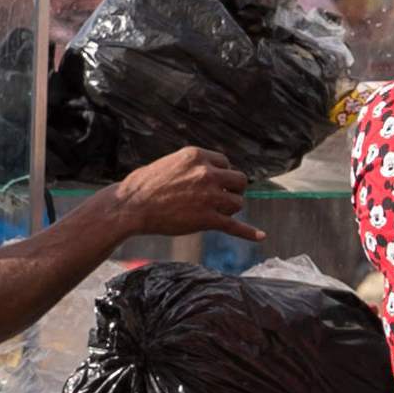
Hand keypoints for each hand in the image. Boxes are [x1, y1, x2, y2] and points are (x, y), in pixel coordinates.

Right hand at [109, 144, 262, 241]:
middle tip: (222, 198)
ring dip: (231, 209)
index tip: (214, 184)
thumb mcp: (172, 163)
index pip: (225, 163)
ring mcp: (209, 197)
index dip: (222, 175)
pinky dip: (249, 232)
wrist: (131, 206)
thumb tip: (209, 172)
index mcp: (197, 156)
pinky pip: (234, 226)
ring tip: (217, 213)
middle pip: (239, 180)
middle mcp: (207, 173)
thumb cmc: (145, 185)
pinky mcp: (207, 219)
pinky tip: (261, 236)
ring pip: (237, 203)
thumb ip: (193, 166)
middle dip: (233, 190)